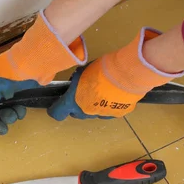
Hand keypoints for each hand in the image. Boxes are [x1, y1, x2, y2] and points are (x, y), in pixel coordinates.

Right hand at [0, 10, 87, 133]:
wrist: (36, 66)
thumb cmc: (10, 74)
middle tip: (2, 128)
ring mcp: (4, 92)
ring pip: (1, 111)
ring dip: (8, 116)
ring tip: (15, 114)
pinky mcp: (17, 95)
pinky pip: (13, 109)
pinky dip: (17, 112)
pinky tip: (21, 110)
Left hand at [49, 27, 183, 119]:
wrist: (127, 73)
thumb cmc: (102, 69)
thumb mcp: (83, 71)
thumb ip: (77, 80)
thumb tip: (76, 82)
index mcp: (73, 101)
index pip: (57, 113)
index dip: (56, 110)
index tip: (58, 105)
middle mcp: (86, 111)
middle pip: (77, 113)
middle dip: (78, 105)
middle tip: (83, 93)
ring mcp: (102, 114)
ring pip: (94, 113)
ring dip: (94, 105)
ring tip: (102, 92)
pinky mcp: (118, 113)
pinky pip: (110, 111)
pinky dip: (110, 105)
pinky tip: (115, 95)